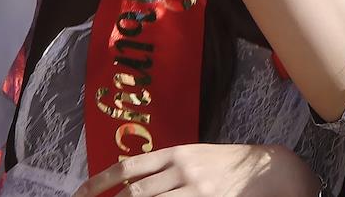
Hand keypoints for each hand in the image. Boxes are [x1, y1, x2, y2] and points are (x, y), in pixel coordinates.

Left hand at [75, 143, 319, 196]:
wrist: (264, 170)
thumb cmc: (226, 163)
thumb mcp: (195, 156)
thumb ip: (166, 168)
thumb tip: (132, 182)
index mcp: (177, 152)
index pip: (130, 166)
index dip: (101, 181)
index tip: (80, 193)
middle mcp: (182, 169)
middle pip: (135, 193)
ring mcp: (195, 190)